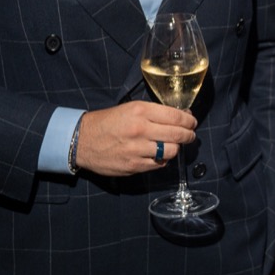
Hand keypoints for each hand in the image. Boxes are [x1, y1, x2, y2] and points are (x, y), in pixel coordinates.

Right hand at [75, 101, 196, 176]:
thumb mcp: (130, 108)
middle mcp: (140, 129)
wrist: (82, 140)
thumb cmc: (107, 122)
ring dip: (176, 148)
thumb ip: (154, 112)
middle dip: (189, 135)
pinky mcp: (133, 166)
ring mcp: (137, 149)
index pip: (176, 116)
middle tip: (190, 135)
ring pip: (171, 151)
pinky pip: (158, 165)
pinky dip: (162, 160)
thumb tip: (180, 117)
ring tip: (173, 145)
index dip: (189, 121)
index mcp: (140, 111)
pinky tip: (159, 155)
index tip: (192, 122)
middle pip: (177, 135)